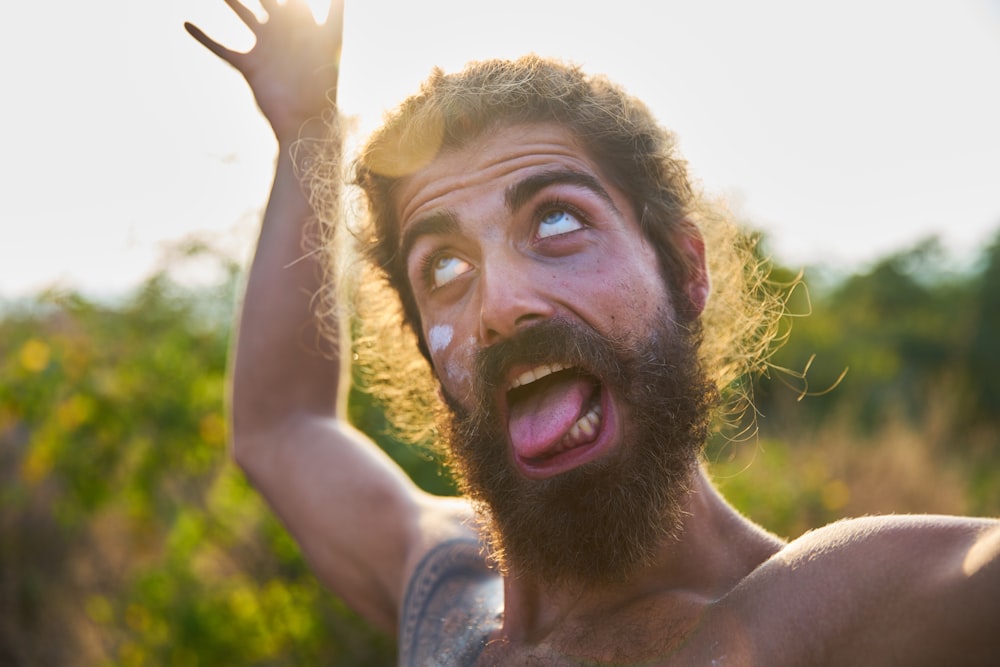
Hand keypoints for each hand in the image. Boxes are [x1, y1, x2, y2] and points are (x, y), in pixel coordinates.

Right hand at [185, 0, 343, 143]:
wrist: (306, 119)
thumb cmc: (323, 84)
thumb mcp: (331, 43)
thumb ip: (334, 12)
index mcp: (303, 26)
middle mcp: (282, 33)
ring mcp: (264, 48)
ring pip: (242, 14)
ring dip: (231, 1)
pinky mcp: (249, 65)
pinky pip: (221, 48)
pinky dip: (203, 37)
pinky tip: (187, 24)